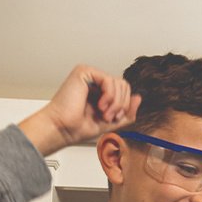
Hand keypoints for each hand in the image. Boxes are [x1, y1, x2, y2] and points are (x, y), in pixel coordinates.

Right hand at [19, 65, 140, 155]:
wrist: (63, 129)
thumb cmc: (79, 126)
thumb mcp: (112, 121)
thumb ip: (127, 111)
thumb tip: (138, 97)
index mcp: (100, 91)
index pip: (124, 91)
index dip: (125, 106)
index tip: (114, 118)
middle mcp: (95, 82)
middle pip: (124, 85)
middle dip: (121, 105)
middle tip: (109, 117)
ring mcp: (89, 75)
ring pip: (119, 83)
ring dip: (116, 103)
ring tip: (104, 113)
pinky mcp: (83, 72)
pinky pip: (109, 80)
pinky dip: (109, 96)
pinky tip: (100, 105)